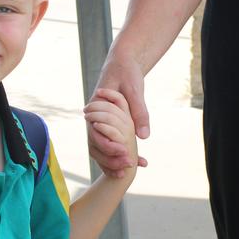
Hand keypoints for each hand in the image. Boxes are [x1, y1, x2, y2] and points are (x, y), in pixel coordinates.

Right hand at [89, 54, 148, 174]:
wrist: (123, 63)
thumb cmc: (126, 72)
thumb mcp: (134, 89)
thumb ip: (138, 111)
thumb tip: (144, 137)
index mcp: (95, 109)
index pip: (96, 134)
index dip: (109, 147)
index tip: (124, 155)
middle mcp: (94, 118)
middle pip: (95, 146)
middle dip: (110, 160)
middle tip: (127, 168)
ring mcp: (99, 124)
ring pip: (100, 149)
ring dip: (111, 163)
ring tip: (126, 174)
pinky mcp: (108, 127)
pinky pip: (109, 145)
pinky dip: (117, 156)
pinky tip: (133, 165)